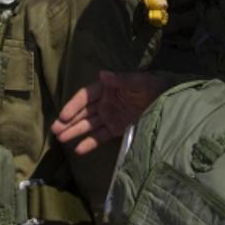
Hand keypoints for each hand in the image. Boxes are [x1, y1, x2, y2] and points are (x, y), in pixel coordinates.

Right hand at [52, 70, 168, 154]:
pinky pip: (101, 136)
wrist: (170, 101)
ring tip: (60, 139)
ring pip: (89, 125)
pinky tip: (78, 150)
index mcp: (107, 87)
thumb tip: (102, 74)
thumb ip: (121, 79)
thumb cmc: (154, 86)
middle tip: (54, 130)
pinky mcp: (117, 128)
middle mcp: (105, 101)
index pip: (85, 97)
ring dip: (75, 131)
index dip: (73, 106)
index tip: (63, 116)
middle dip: (69, 121)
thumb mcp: (139, 81)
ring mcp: (110, 116)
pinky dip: (90, 143)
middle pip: (83, 112)